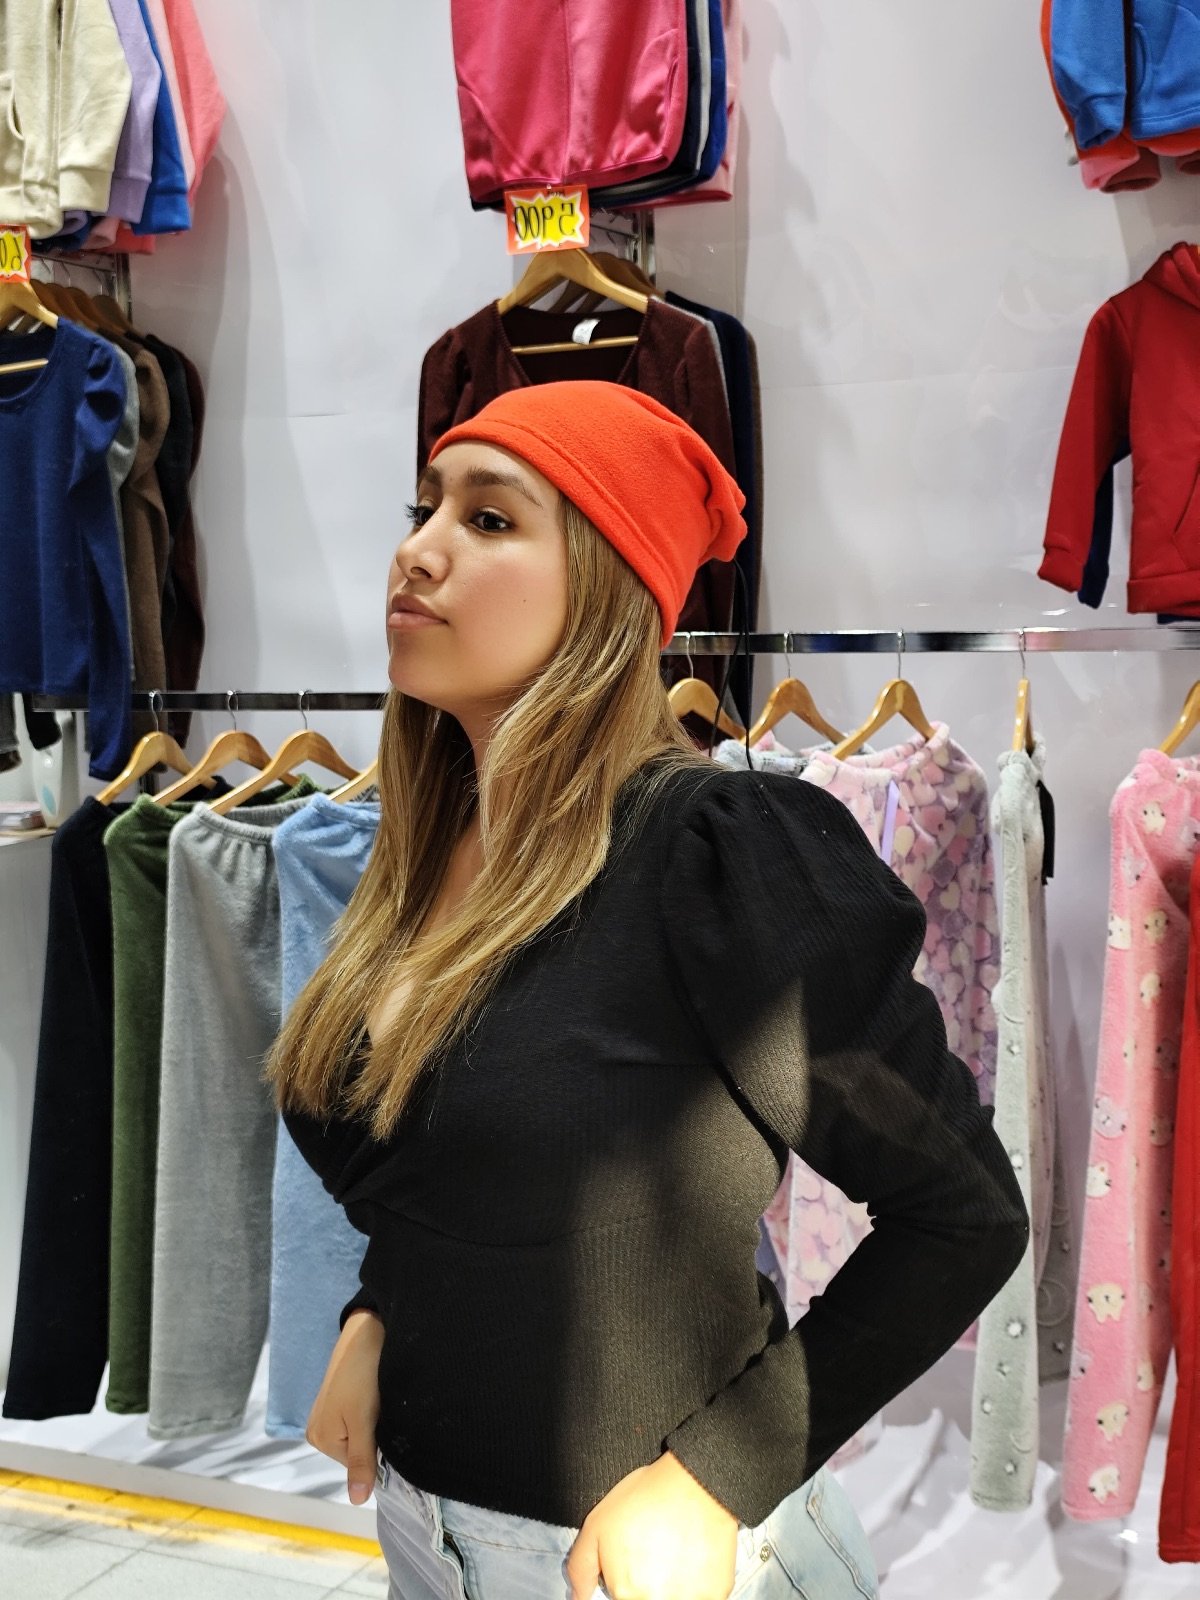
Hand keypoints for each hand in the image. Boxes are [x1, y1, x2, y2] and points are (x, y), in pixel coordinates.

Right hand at [305, 1308, 384, 1504]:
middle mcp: (319, 1430)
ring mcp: (328, 1414)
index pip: (358, 1466)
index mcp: (321, 1439)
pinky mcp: (339, 1399)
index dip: (378, 1450)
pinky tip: (376, 1394)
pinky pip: (359, 1419)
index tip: (387, 1427)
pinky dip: (372, 1411)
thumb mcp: (365, 1421)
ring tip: (379, 1401)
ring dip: (375, 1423)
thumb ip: (362, 1461)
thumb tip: (358, 1501)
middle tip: (382, 1410)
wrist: (367, 1329)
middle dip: (376, 1436)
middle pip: (358, 1451)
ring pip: (361, 1435)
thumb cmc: (363, 1374)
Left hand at [565, 1450, 738, 1599]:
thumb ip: (580, 1569)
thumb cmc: (645, 1499)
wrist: (695, 1481)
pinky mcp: (715, 1595)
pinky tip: (690, 1556)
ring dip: (670, 1587)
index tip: (630, 1568)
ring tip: (671, 1554)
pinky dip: (693, 1584)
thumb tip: (577, 1598)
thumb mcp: (596, 1526)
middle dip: (645, 1586)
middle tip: (651, 1556)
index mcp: (626, 1595)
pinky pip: (698, 1597)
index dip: (623, 1585)